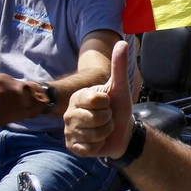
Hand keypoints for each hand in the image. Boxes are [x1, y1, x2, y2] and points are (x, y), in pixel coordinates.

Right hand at [65, 39, 133, 159]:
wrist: (121, 132)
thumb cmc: (117, 107)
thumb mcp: (120, 87)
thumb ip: (119, 66)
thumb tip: (121, 42)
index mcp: (78, 96)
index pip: (97, 100)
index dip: (108, 104)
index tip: (107, 103)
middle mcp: (69, 113)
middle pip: (96, 118)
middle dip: (108, 119)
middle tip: (106, 118)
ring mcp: (69, 131)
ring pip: (94, 134)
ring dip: (105, 133)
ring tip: (103, 129)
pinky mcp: (72, 147)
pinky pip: (89, 148)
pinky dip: (98, 146)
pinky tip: (97, 142)